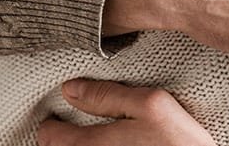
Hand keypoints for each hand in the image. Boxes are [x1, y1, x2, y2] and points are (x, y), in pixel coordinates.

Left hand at [37, 79, 214, 145]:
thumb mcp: (150, 104)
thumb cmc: (180, 142)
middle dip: (58, 137)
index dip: (52, 121)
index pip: (48, 135)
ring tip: (89, 135)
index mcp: (90, 145)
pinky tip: (113, 145)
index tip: (62, 113)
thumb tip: (70, 88)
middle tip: (73, 124)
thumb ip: (107, 95)